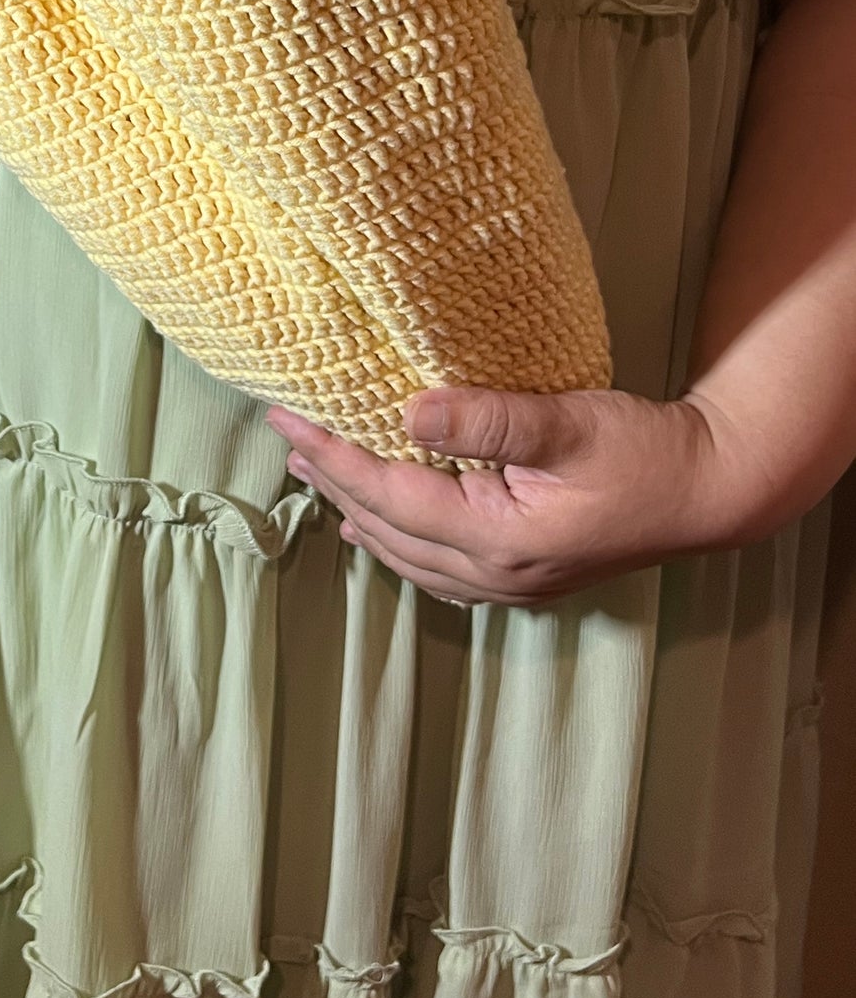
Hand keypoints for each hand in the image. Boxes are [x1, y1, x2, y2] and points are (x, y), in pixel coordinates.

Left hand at [266, 386, 779, 607]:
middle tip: (287, 438)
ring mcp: (510, 583)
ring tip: (318, 476)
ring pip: (407, 555)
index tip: (287, 423)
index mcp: (497, 538)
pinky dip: (396, 539)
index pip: (390, 497)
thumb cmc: (645, 451)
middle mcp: (495, 573)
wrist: (710, 490)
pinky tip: (379, 527)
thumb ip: (488, 421)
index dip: (333, 459)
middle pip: (388, 530)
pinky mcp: (524, 573)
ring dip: (359, 512)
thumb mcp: (567, 424)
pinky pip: (436, 565)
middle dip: (333, 483)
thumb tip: (409, 414)